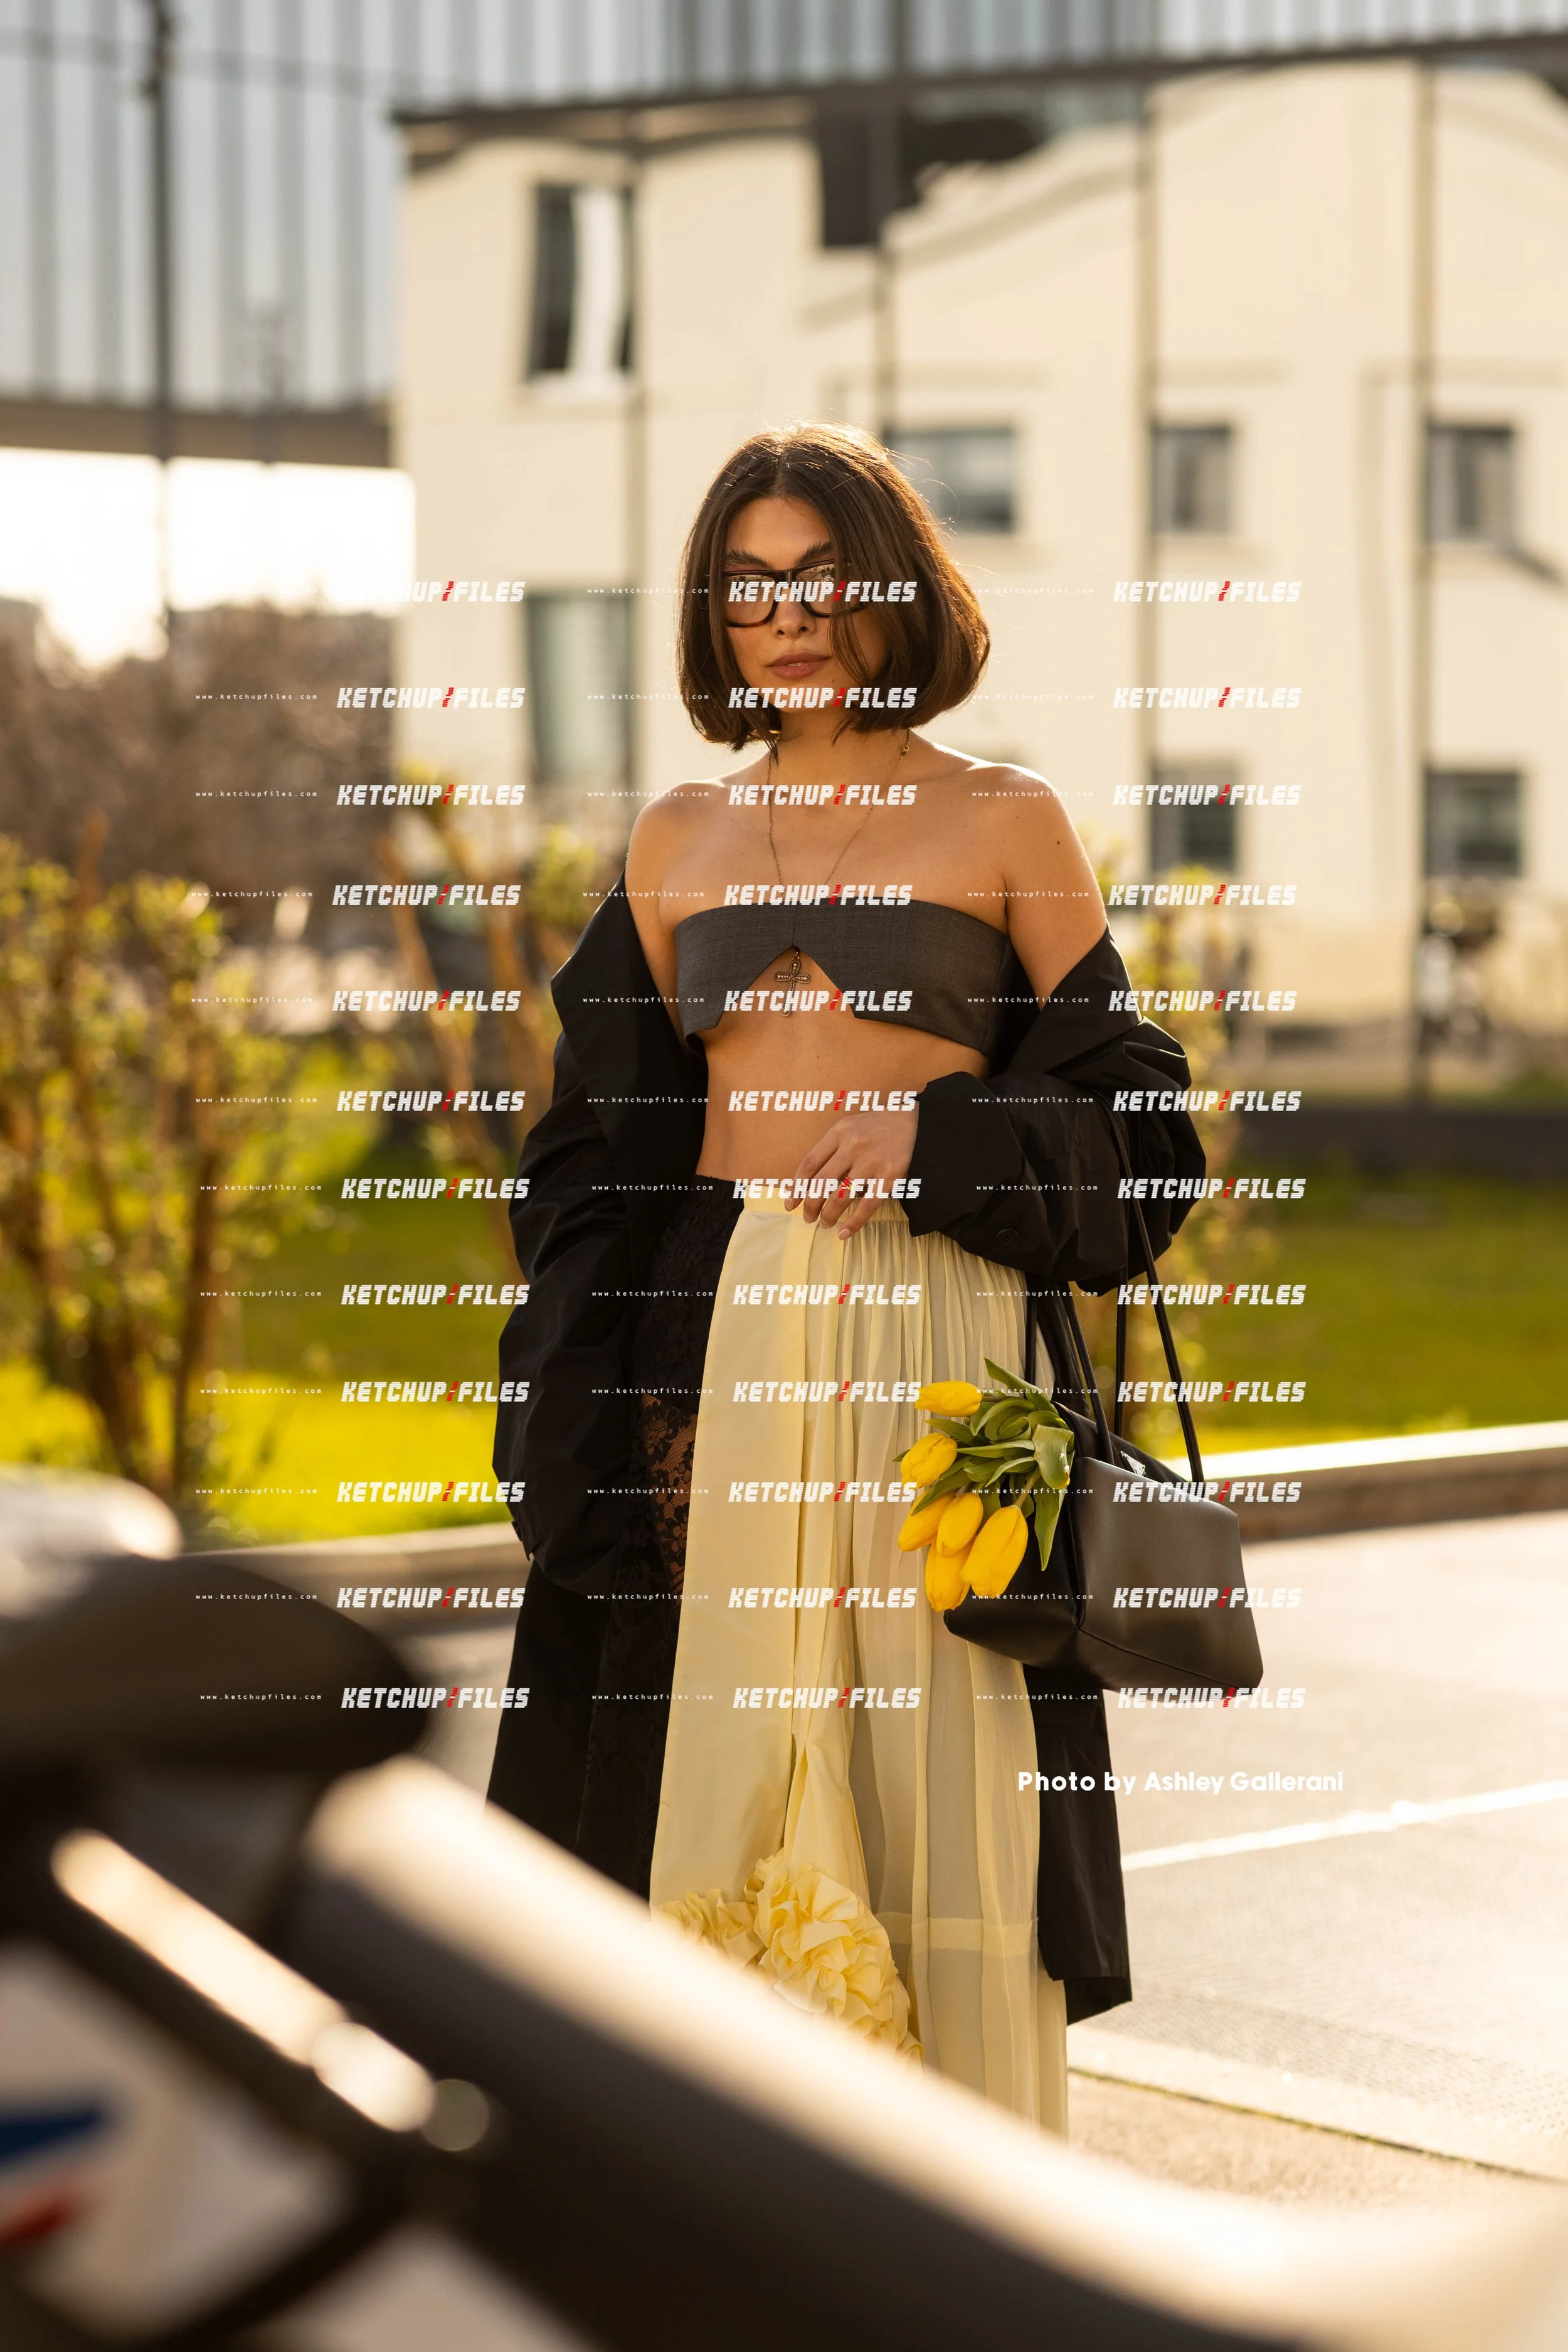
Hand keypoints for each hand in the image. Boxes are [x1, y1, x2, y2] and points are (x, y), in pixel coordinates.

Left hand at [791, 1107, 917, 1239]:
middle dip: (810, 1205)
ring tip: (824, 1224)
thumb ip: (832, 1148)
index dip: (797, 1187)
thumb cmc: (879, 1127)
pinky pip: (867, 1206)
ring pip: (840, 1196)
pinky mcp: (890, 1176)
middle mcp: (852, 1145)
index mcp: (838, 1132)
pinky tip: (844, 1233)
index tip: (790, 1204)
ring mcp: (871, 1162)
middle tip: (808, 1218)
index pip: (809, 1163)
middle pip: (821, 1183)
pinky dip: (854, 1223)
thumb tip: (811, 1181)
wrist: (917, 1122)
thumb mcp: (851, 1127)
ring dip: (828, 1215)